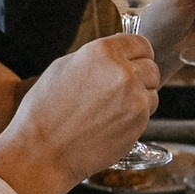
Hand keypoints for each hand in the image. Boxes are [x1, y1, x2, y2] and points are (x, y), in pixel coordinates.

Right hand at [0, 32, 162, 193]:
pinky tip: (111, 123)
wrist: (42, 150)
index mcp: (102, 52)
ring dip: (140, 98)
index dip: (137, 54)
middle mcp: (123, 71)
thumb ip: (97, 57)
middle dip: (140, 76)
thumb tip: (117, 54)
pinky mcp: (139, 122)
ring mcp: (134, 98)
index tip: (134, 62)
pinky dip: (135, 117)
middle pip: (151, 67)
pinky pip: (147, 113)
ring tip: (111, 110)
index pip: (141, 43)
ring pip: (152, 91)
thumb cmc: (45, 110)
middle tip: (120, 90)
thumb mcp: (64, 67)